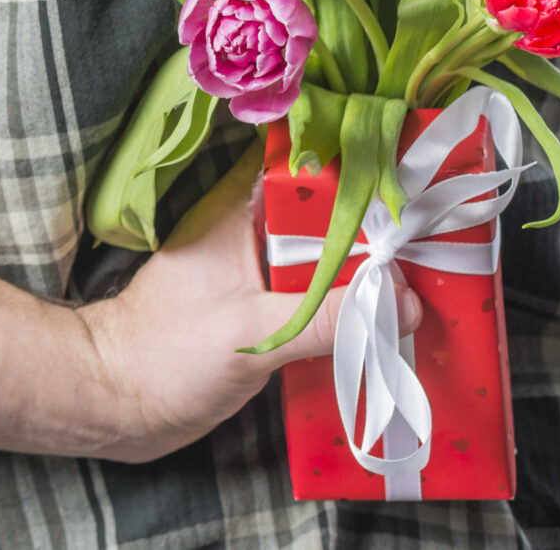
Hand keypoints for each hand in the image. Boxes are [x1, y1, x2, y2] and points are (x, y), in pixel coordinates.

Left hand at [74, 146, 421, 462]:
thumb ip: (328, 317)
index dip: (348, 156)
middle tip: (442, 227)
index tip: (407, 160)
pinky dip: (349, 309)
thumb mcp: (253, 330)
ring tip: (437, 273)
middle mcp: (247, 237)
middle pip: (322, 216)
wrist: (117, 404)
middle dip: (375, 224)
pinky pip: (317, 302)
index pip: (296, 163)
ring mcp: (254, 277)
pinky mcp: (261, 316)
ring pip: (324, 261)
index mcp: (235, 213)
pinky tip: (392, 322)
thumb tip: (406, 302)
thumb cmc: (165, 354)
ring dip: (367, 272)